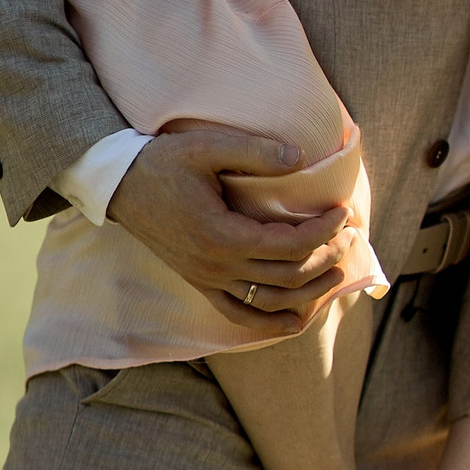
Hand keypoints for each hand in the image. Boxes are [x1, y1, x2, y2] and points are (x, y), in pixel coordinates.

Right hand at [107, 126, 361, 333]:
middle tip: (350, 237)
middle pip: (287, 276)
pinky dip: (270, 324)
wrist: (119, 185)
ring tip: (338, 271)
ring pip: (269, 301)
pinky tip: (298, 320)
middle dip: (326, 258)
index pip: (288, 244)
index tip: (343, 212)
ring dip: (310, 292)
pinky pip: (239, 314)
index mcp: (221, 234)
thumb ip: (255, 151)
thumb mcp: (207, 146)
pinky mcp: (200, 283)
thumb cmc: (163, 162)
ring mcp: (206, 279)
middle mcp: (215, 266)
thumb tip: (301, 156)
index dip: (323, 231)